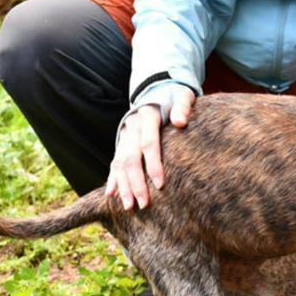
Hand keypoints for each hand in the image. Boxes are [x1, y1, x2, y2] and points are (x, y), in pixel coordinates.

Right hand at [106, 85, 195, 209]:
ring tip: (129, 206)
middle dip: (136, 183)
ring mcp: (124, 135)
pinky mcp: (122, 143)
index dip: (153, 165)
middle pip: (131, 158)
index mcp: (147, 116)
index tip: (160, 185)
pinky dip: (113, 179)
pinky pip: (114, 163)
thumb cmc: (175, 96)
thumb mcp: (182, 96)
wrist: (156, 89)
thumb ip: (183, 107)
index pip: (149, 144)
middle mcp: (132, 127)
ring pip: (120, 163)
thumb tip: (181, 122)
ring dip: (123, 186)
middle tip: (144, 204)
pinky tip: (112, 195)